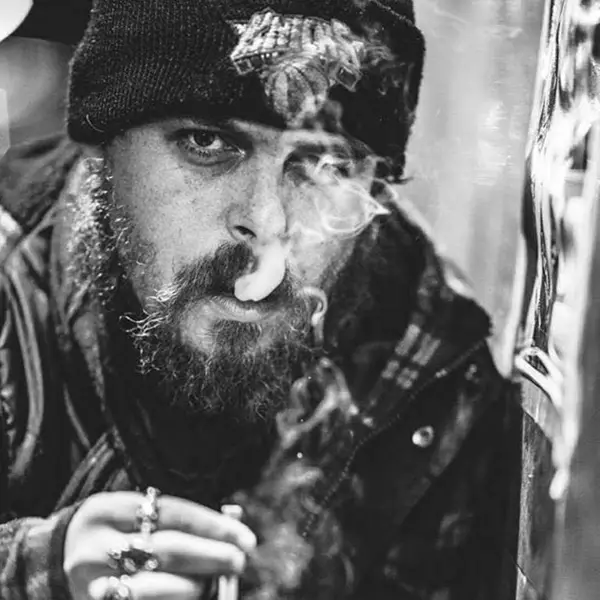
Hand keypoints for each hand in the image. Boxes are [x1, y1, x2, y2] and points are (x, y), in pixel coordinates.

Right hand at [64, 491, 255, 599]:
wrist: (51, 557)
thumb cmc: (112, 528)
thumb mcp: (135, 511)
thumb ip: (178, 517)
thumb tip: (234, 520)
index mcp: (110, 509)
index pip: (172, 514)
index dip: (212, 524)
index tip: (244, 534)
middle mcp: (96, 545)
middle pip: (166, 549)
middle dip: (211, 555)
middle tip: (241, 558)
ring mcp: (91, 582)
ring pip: (153, 587)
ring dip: (195, 585)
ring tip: (221, 580)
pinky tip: (196, 597)